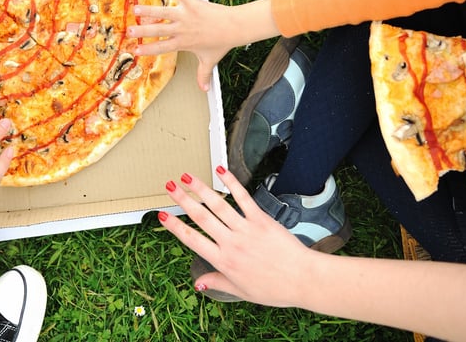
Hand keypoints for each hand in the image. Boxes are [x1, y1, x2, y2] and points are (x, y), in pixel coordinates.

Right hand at [128, 0, 236, 90]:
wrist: (234, 27)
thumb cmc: (221, 43)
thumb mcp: (209, 60)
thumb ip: (203, 74)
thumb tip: (204, 89)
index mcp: (183, 43)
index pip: (162, 48)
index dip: (148, 50)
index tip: (136, 51)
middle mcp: (182, 29)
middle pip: (159, 30)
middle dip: (143, 31)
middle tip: (130, 32)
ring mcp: (186, 16)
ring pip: (164, 13)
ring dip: (150, 10)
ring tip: (136, 9)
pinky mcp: (192, 3)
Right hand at [160, 167, 310, 306]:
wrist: (303, 280)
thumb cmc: (276, 289)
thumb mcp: (242, 291)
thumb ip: (218, 282)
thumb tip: (198, 282)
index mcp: (223, 261)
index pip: (192, 240)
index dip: (174, 226)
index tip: (162, 215)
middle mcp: (231, 243)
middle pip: (201, 217)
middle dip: (182, 200)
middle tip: (170, 186)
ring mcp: (246, 229)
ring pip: (218, 205)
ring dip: (201, 189)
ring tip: (188, 177)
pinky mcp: (261, 219)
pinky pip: (244, 198)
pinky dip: (232, 183)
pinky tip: (221, 172)